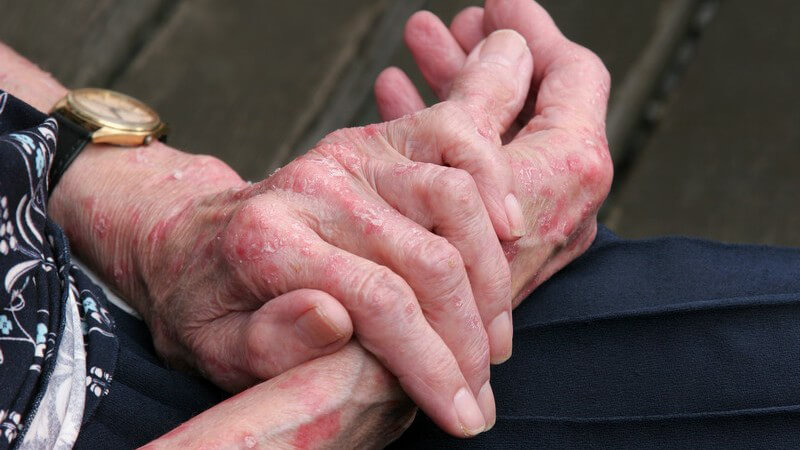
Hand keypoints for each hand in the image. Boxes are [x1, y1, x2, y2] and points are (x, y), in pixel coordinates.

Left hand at [48, 29, 541, 435]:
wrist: (196, 241)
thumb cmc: (211, 306)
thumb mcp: (216, 349)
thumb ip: (267, 341)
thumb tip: (332, 318)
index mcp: (268, 241)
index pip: (381, 303)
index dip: (434, 367)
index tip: (466, 416)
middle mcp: (314, 184)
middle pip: (430, 259)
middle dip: (471, 337)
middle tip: (483, 389)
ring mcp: (350, 152)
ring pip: (456, 196)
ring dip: (490, 273)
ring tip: (494, 332)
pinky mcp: (378, 138)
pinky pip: (454, 137)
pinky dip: (493, 178)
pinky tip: (508, 230)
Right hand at [375, 0, 613, 301]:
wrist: (378, 365)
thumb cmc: (416, 265)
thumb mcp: (447, 159)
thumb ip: (482, 97)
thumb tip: (507, 41)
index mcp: (569, 171)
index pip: (574, 75)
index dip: (534, 29)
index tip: (494, 2)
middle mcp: (558, 200)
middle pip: (534, 103)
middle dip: (487, 57)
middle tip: (451, 27)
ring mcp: (525, 225)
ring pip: (498, 136)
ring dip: (459, 89)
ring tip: (417, 50)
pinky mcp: (489, 245)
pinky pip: (474, 173)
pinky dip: (443, 134)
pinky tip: (399, 102)